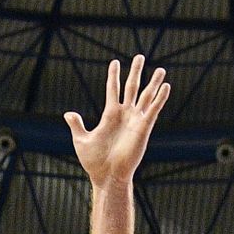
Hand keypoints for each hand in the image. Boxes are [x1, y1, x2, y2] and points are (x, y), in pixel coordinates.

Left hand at [64, 55, 169, 184]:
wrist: (108, 177)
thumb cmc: (95, 163)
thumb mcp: (82, 141)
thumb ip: (77, 126)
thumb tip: (68, 114)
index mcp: (110, 115)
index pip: (113, 89)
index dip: (114, 76)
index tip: (115, 62)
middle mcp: (124, 115)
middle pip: (132, 87)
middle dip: (136, 72)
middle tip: (140, 57)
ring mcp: (135, 120)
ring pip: (146, 96)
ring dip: (154, 83)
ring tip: (161, 70)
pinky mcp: (144, 128)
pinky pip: (153, 110)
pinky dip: (160, 98)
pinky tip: (166, 87)